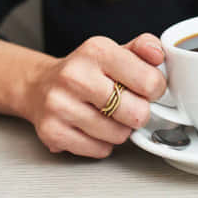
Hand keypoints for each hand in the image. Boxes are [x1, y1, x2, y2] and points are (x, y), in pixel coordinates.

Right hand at [23, 34, 166, 157]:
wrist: (40, 86)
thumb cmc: (85, 71)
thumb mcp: (114, 51)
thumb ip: (143, 47)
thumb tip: (157, 53)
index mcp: (97, 51)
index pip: (149, 81)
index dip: (155, 89)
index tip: (147, 89)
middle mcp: (75, 76)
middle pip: (137, 112)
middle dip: (139, 112)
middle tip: (128, 105)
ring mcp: (60, 105)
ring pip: (119, 134)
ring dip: (120, 129)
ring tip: (107, 115)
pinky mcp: (52, 131)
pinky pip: (99, 150)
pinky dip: (102, 143)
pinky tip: (92, 127)